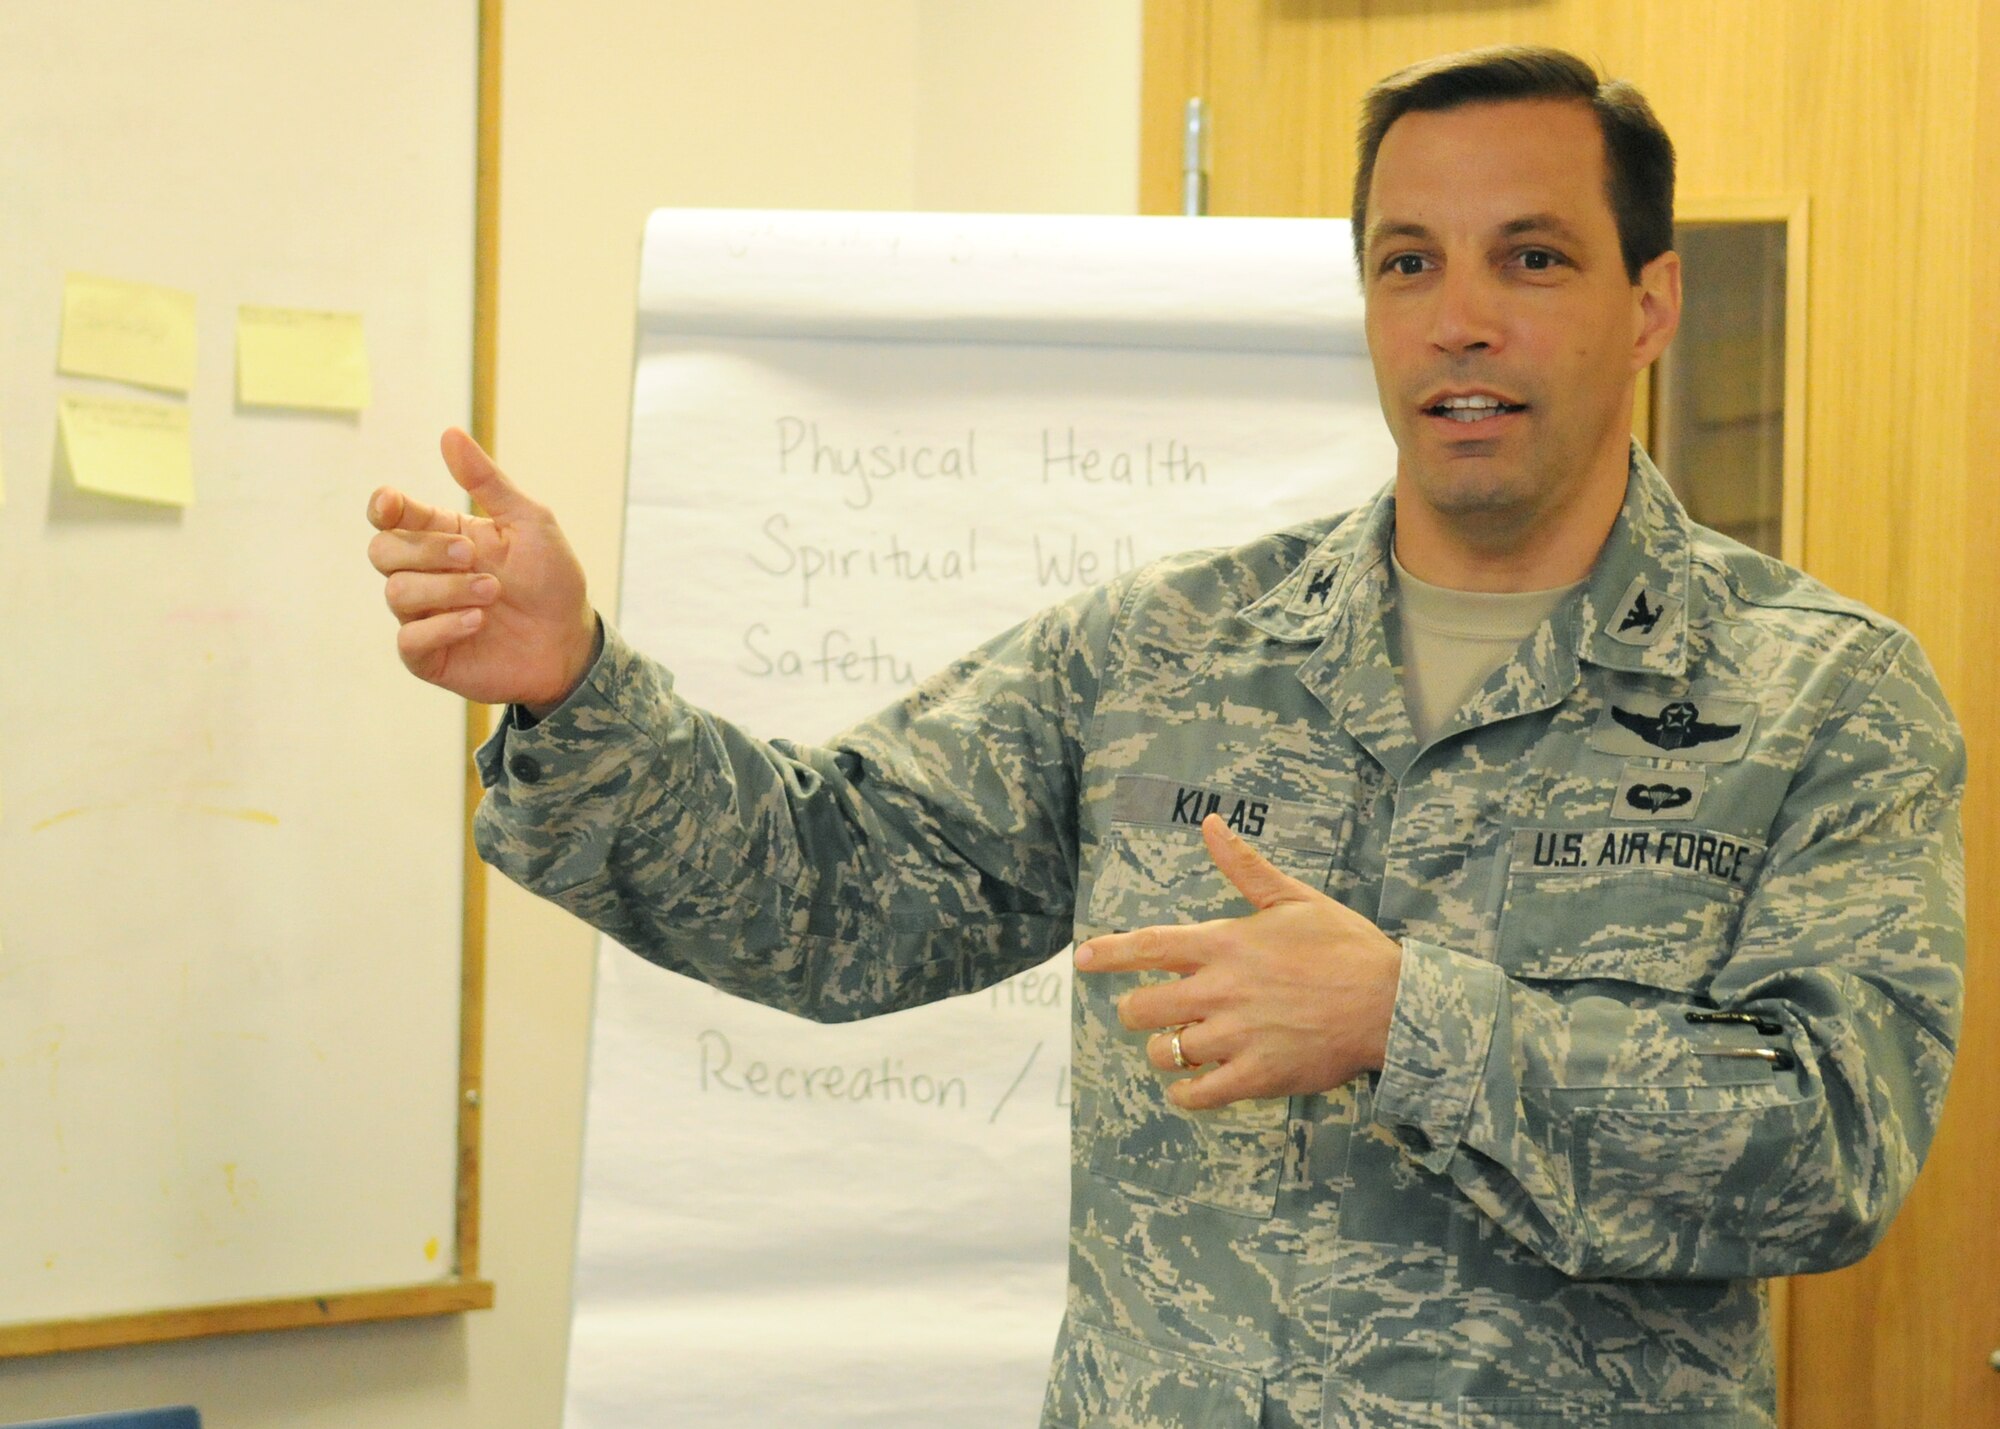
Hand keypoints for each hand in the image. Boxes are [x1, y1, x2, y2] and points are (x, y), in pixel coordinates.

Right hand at [367, 428, 597, 709]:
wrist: (572, 641)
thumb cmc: (552, 580)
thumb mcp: (529, 522)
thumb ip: (487, 482)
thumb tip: (449, 433)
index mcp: (442, 536)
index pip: (391, 516)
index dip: (383, 507)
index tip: (392, 505)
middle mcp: (425, 574)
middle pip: (383, 552)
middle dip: (425, 550)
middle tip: (471, 555)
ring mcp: (424, 616)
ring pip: (397, 593)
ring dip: (446, 589)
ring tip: (493, 593)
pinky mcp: (429, 656)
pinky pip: (409, 640)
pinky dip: (442, 627)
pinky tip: (477, 621)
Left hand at [1074, 814, 1402, 1110]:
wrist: (1391, 1002)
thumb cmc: (1344, 946)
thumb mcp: (1293, 898)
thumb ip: (1243, 867)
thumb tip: (1209, 823)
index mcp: (1225, 944)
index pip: (1148, 947)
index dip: (1108, 954)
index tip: (1083, 959)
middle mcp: (1220, 991)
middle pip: (1141, 1009)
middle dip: (1136, 1011)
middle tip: (1147, 1012)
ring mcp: (1236, 1036)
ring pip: (1165, 1052)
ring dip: (1163, 1051)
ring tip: (1179, 1046)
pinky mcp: (1257, 1075)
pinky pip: (1199, 1093)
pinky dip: (1187, 1092)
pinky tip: (1191, 1084)